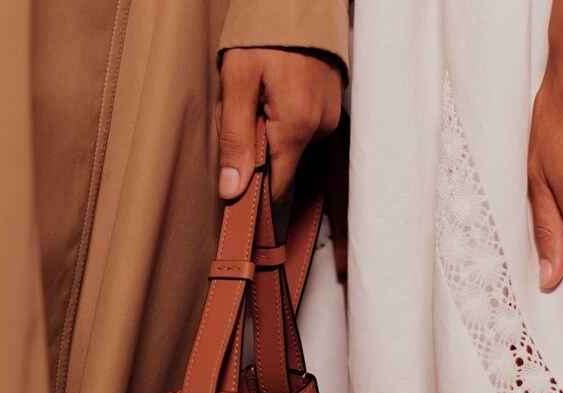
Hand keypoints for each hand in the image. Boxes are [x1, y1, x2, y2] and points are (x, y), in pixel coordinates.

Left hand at [217, 48, 342, 201]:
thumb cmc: (266, 32)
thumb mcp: (237, 81)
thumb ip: (234, 140)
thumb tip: (231, 191)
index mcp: (297, 127)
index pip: (276, 187)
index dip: (252, 190)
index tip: (232, 183)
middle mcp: (320, 128)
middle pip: (279, 162)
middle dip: (253, 146)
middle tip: (240, 107)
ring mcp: (329, 116)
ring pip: (288, 142)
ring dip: (266, 127)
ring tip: (258, 90)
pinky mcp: (331, 104)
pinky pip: (301, 124)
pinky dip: (281, 114)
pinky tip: (274, 87)